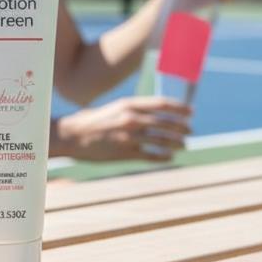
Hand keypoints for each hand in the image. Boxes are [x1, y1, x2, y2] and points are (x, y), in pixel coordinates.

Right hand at [54, 96, 191, 162]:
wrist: (71, 135)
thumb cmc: (92, 121)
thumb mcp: (114, 108)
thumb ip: (133, 110)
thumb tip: (155, 112)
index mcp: (129, 104)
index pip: (162, 104)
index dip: (180, 108)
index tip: (191, 112)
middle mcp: (131, 119)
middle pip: (166, 122)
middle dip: (182, 127)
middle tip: (189, 130)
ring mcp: (129, 137)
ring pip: (162, 140)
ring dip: (176, 143)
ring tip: (183, 144)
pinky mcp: (125, 153)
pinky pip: (151, 155)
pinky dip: (163, 156)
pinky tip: (169, 157)